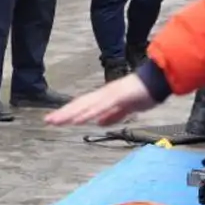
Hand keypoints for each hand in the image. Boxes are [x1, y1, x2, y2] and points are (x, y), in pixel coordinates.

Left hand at [44, 74, 160, 126]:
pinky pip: (101, 107)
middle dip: (63, 113)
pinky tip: (79, 119)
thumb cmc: (142, 93)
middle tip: (48, 121)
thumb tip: (99, 122)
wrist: (157, 81)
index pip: (82, 106)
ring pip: (86, 106)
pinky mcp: (118, 97)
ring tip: (57, 121)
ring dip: (71, 113)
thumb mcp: (125, 109)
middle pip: (79, 105)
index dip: (68, 113)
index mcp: (104, 98)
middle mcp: (103, 95)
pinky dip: (89, 113)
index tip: (54, 120)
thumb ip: (112, 115)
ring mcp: (109, 95)